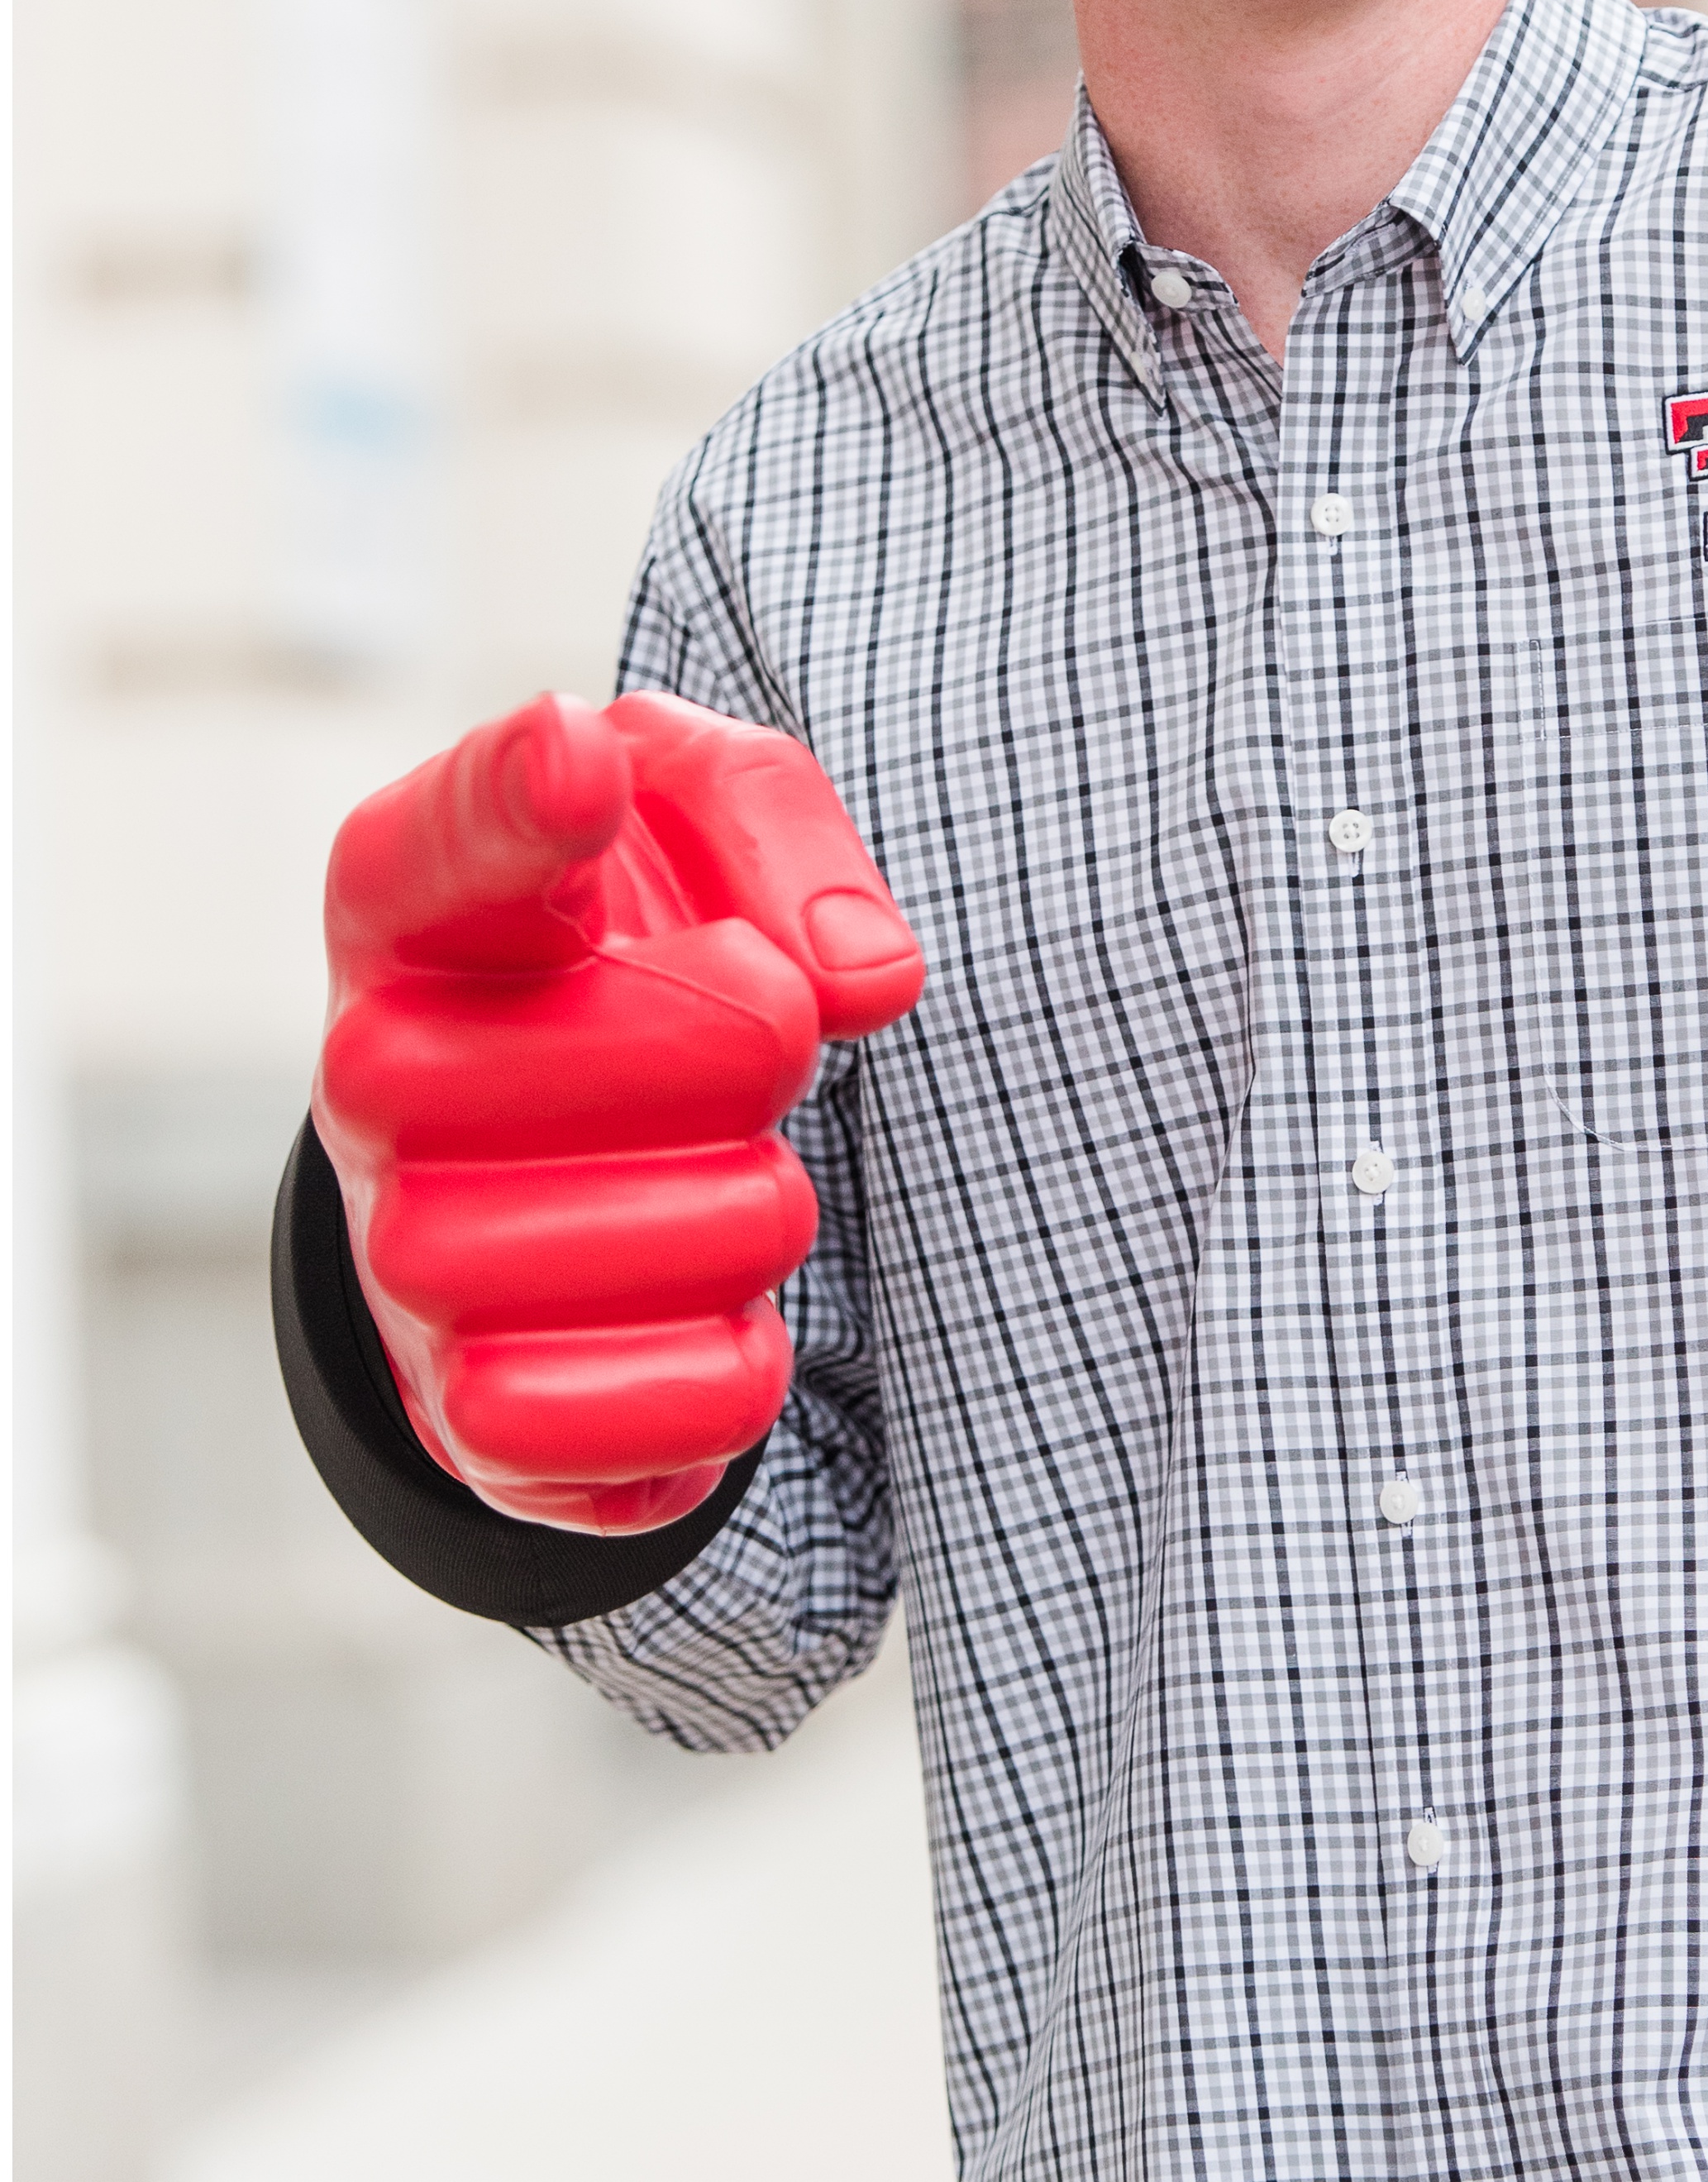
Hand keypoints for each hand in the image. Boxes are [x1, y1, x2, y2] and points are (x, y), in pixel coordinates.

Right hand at [314, 690, 924, 1535]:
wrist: (544, 1163)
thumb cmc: (630, 949)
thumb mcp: (698, 813)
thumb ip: (777, 827)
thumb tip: (860, 978)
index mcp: (415, 908)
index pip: (448, 844)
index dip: (520, 803)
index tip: (580, 766)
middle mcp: (373, 1075)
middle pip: (708, 1041)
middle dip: (782, 1040)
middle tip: (732, 1044)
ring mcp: (404, 1257)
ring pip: (723, 1231)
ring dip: (773, 1206)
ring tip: (709, 1175)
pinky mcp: (468, 1415)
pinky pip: (675, 1414)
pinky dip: (734, 1370)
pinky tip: (694, 1313)